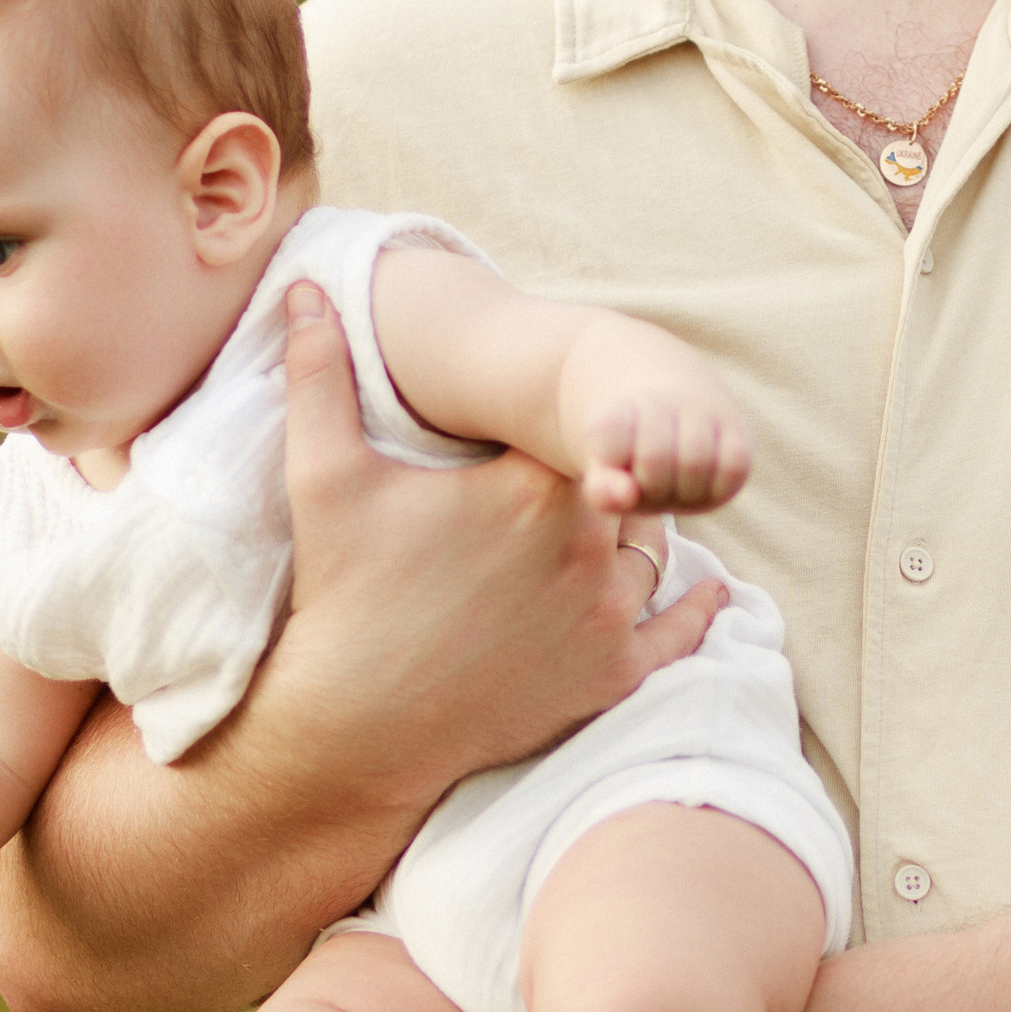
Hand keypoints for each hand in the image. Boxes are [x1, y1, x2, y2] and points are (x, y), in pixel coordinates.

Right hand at [279, 286, 726, 790]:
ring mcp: (607, 615)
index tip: (545, 441)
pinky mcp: (615, 676)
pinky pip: (681, 632)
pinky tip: (707, 589)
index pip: (588, 433)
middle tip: (582, 485)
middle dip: (611, 482)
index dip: (574, 433)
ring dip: (639, 539)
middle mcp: (588, 545)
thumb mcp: (323, 477)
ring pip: (655, 550)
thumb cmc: (344, 595)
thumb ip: (319, 375)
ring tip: (613, 532)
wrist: (358, 724)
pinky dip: (695, 609)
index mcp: (531, 486)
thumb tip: (303, 287)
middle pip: (630, 487)